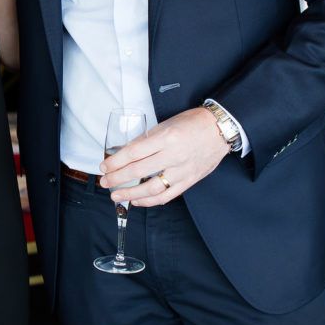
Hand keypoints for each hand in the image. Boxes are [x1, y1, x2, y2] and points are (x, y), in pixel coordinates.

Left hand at [99, 107, 228, 207]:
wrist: (220, 129)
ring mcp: (182, 170)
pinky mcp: (189, 181)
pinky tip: (138, 201)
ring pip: (152, 188)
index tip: (104, 166)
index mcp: (165, 138)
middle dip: (117, 178)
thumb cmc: (192, 123)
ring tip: (116, 196)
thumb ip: (146, 139)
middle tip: (105, 182)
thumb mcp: (165, 124)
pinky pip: (167, 195)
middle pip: (138, 171)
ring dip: (131, 194)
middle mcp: (173, 155)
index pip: (133, 153)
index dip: (116, 162)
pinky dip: (150, 201)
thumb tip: (125, 152)